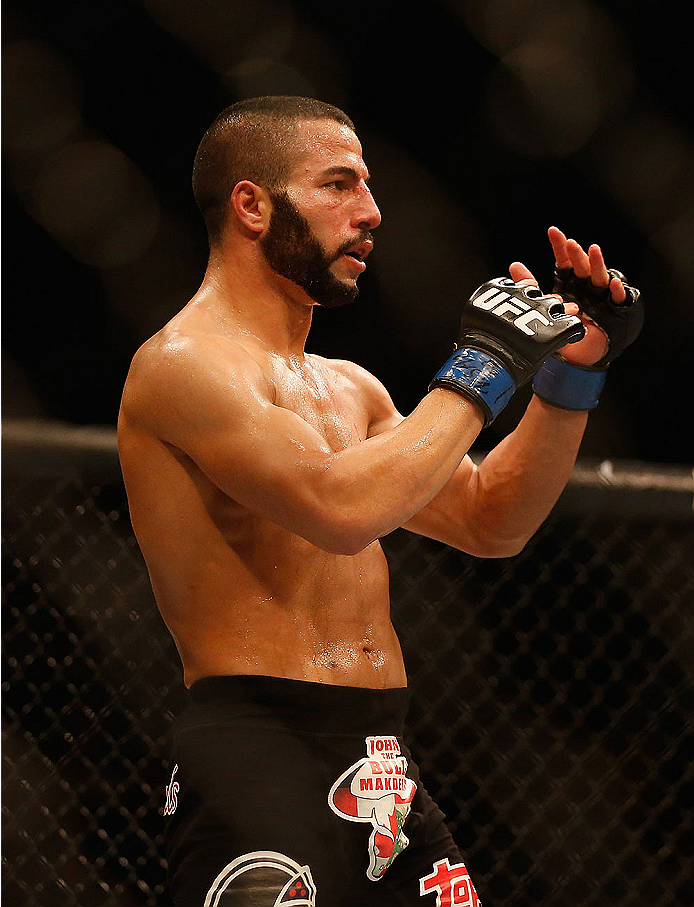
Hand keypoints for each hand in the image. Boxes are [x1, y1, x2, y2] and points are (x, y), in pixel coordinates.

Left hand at [510, 227, 625, 366]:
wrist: (576, 357)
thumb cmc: (563, 330)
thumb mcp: (544, 307)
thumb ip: (532, 286)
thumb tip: (514, 265)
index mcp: (570, 284)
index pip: (565, 262)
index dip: (560, 247)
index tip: (552, 231)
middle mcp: (586, 287)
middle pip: (583, 266)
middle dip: (577, 254)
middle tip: (570, 244)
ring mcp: (601, 297)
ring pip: (601, 277)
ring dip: (598, 264)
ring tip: (593, 251)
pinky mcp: (615, 311)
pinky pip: (619, 299)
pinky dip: (618, 291)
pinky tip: (613, 283)